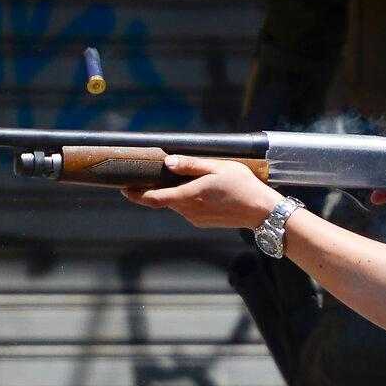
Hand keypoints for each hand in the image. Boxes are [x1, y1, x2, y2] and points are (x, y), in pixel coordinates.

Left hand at [121, 155, 283, 229]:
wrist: (261, 211)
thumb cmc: (242, 186)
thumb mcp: (216, 167)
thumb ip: (190, 165)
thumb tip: (167, 162)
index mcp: (188, 196)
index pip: (152, 199)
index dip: (136, 194)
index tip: (124, 188)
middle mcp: (188, 211)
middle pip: (164, 200)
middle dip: (157, 189)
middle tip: (155, 174)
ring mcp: (196, 219)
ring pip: (177, 204)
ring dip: (175, 193)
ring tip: (187, 179)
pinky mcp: (204, 222)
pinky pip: (188, 210)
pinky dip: (187, 200)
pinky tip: (202, 191)